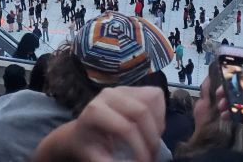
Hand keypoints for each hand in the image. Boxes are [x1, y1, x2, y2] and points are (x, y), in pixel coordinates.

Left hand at [32, 86, 164, 161]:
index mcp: (96, 111)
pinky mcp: (132, 87)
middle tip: (152, 155)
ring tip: (152, 141)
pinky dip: (160, 112)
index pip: (126, 128)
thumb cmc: (89, 145)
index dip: (140, 148)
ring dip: (158, 124)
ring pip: (151, 100)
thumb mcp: (96, 157)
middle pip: (141, 111)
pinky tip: (152, 126)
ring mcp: (122, 88)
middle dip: (152, 137)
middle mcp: (109, 95)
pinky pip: (155, 95)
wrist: (83, 130)